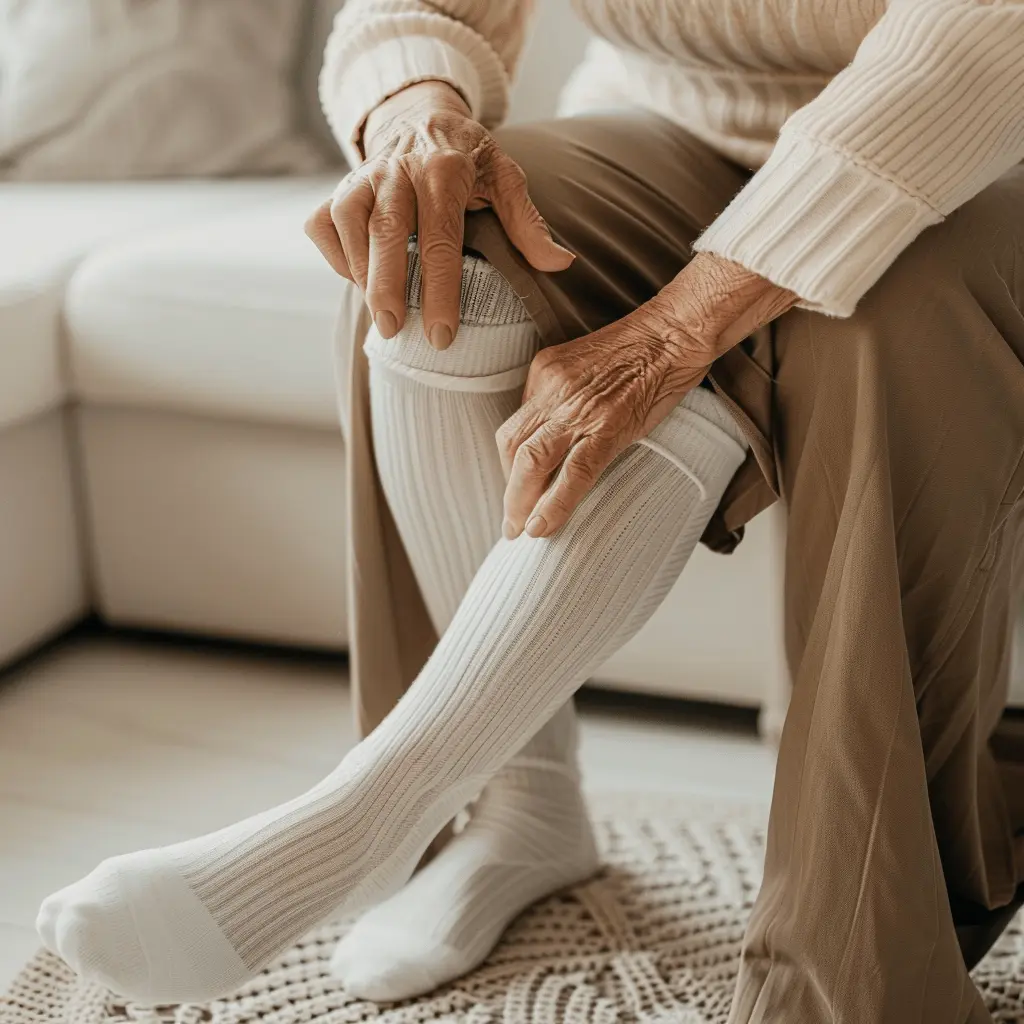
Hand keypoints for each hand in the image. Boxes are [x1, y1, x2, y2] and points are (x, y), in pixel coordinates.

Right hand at [305, 80, 572, 348]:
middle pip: (387, 233)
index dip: (439, 291)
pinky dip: (335, 255)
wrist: (420, 116)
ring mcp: (364, 177)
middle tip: (394, 329)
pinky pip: (324, 223)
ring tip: (377, 312)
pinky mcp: (339, 186)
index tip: (442, 335)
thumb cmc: (467, 158)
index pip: (440, 239)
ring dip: (359, 272)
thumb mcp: (505, 178)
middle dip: (388, 286)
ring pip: (349, 224)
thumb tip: (562, 264)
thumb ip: (528, 223)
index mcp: (445, 170)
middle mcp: (399, 170)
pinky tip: (358, 279)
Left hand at [497, 254, 795, 538]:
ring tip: (520, 530)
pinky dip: (553, 505)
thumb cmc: (640, 348)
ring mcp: (577, 408)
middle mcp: (551, 389)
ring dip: (519, 502)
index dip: (510, 465)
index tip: (518, 488)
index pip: (515, 427)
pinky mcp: (606, 426)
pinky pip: (572, 473)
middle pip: (511, 446)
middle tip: (510, 520)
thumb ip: (563, 395)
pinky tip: (543, 527)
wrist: (674, 332)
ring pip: (531, 462)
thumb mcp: (584, 363)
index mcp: (544, 373)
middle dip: (508, 489)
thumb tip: (555, 435)